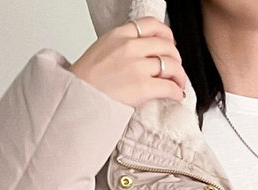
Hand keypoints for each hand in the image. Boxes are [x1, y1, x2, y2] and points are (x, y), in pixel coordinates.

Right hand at [69, 16, 186, 107]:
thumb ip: (122, 46)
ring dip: (179, 76)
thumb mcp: (101, 49)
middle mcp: (130, 47)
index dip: (166, 35)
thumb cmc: (86, 80)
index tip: (169, 44)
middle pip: (166, 46)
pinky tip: (176, 95)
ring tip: (177, 84)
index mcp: (119, 35)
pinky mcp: (143, 87)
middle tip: (175, 70)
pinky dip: (177, 91)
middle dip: (175, 59)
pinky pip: (169, 86)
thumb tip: (140, 53)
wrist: (77, 97)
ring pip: (172, 65)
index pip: (151, 25)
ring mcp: (138, 66)